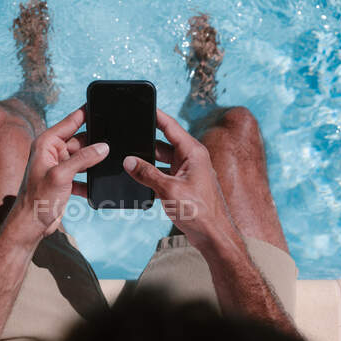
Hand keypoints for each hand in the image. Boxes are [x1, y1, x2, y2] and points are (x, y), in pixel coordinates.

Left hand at [7, 105, 108, 240]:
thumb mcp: (61, 175)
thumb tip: (103, 147)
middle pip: (81, 140)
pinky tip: (99, 184)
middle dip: (96, 142)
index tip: (102, 105)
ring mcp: (59, 166)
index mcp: (47, 143)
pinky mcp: (65, 180)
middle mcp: (52, 151)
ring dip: (95, 162)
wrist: (30, 226)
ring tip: (110, 162)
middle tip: (114, 142)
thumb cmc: (37, 199)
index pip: (71, 121)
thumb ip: (83, 159)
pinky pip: (84, 173)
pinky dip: (91, 179)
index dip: (86, 112)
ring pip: (84, 157)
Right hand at [123, 109, 236, 249]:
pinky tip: (137, 178)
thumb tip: (128, 161)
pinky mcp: (182, 184)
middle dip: (145, 141)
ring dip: (147, 162)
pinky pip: (162, 173)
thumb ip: (147, 173)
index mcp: (193, 152)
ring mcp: (187, 171)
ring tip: (128, 160)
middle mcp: (191, 158)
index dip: (156, 115)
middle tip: (126, 137)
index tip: (142, 104)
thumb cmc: (199, 212)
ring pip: (161, 159)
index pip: (170, 126)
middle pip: (162, 142)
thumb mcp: (168, 190)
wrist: (213, 236)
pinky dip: (151, 175)